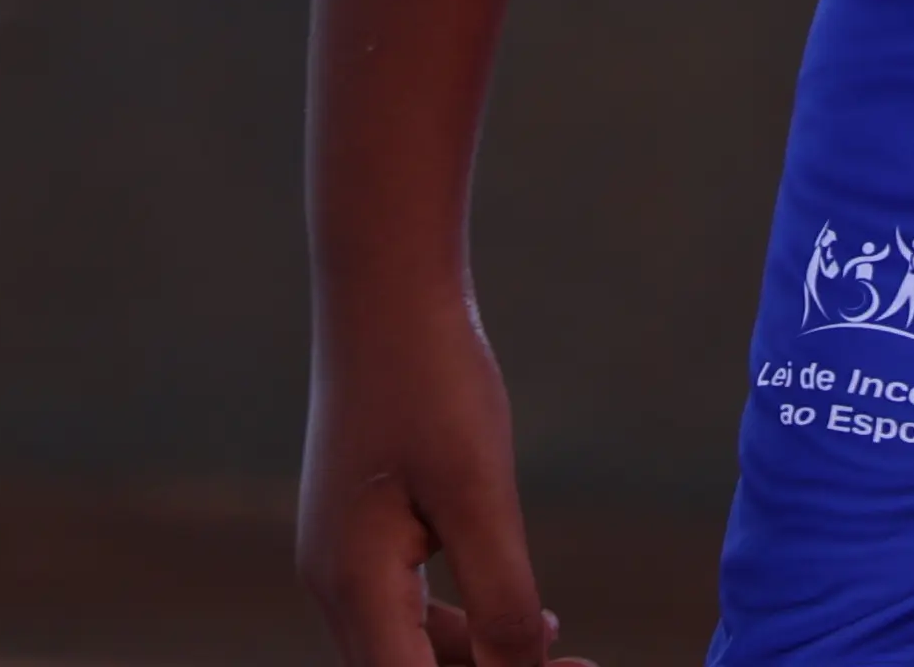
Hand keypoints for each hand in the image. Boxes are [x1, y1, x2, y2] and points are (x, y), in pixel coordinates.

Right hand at [300, 294, 588, 666]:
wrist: (383, 286)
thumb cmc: (432, 380)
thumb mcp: (480, 497)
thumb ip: (502, 603)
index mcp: (354, 586)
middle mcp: (332, 583)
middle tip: (581, 666)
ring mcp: (338, 555)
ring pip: (408, 651)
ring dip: (480, 662)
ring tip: (561, 644)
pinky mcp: (356, 530)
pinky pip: (406, 610)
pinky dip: (463, 625)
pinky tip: (524, 609)